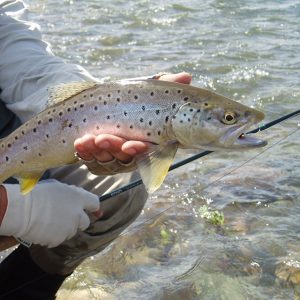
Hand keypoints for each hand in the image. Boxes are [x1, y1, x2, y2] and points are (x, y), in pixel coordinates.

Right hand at [0, 181, 99, 247]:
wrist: (23, 210)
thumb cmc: (38, 193)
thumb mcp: (58, 187)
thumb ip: (71, 194)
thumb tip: (75, 198)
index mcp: (78, 198)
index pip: (94, 203)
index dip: (94, 207)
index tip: (95, 211)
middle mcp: (78, 214)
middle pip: (85, 222)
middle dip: (78, 221)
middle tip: (66, 218)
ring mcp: (69, 228)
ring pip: (71, 231)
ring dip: (65, 228)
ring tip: (49, 222)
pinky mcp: (59, 239)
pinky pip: (59, 239)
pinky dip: (53, 236)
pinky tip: (43, 229)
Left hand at [74, 72, 191, 171]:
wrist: (98, 99)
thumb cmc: (128, 97)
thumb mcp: (145, 88)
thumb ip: (165, 84)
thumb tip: (186, 77)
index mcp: (148, 140)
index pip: (148, 151)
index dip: (140, 150)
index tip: (131, 144)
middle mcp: (131, 152)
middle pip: (126, 159)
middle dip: (115, 150)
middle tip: (103, 139)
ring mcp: (113, 157)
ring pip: (107, 161)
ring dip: (97, 152)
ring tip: (88, 139)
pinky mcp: (96, 158)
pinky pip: (91, 161)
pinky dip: (86, 153)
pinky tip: (80, 143)